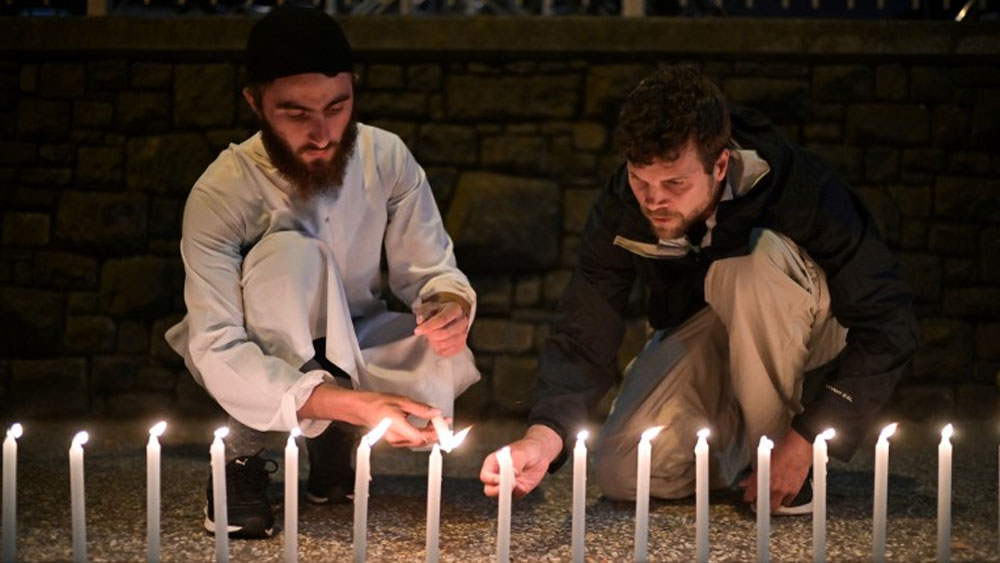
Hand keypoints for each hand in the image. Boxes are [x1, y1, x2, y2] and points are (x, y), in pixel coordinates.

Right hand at [298, 384, 439, 447]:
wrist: (362, 409)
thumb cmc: (378, 403)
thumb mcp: (402, 401)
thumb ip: (420, 409)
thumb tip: (436, 413)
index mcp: (397, 427)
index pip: (421, 437)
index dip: (435, 433)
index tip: (445, 425)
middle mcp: (395, 438)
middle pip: (421, 441)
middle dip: (435, 433)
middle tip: (444, 423)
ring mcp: (395, 441)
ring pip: (417, 441)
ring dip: (429, 433)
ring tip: (437, 423)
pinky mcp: (395, 440)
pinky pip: (412, 440)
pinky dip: (422, 433)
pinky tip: (426, 426)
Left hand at [414, 296, 469, 357]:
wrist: (450, 317)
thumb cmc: (439, 312)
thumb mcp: (429, 307)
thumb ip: (423, 312)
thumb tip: (420, 320)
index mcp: (455, 309)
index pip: (442, 319)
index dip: (428, 326)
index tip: (417, 331)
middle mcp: (462, 322)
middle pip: (444, 333)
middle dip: (430, 335)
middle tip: (425, 333)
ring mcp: (463, 334)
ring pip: (444, 344)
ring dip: (433, 343)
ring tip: (430, 337)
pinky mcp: (461, 345)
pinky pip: (446, 352)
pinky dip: (437, 349)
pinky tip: (436, 342)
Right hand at [480, 424, 563, 498]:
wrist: (539, 453)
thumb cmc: (527, 449)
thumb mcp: (521, 453)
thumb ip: (516, 462)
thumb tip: (513, 473)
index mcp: (493, 464)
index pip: (485, 476)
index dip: (491, 479)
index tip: (502, 479)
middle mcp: (497, 475)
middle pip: (489, 489)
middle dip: (497, 491)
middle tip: (509, 486)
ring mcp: (507, 484)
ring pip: (502, 495)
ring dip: (510, 493)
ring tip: (520, 485)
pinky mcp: (517, 489)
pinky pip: (516, 495)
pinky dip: (519, 493)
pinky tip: (524, 487)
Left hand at [740, 428, 812, 510]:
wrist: (798, 448)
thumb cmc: (781, 450)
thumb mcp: (763, 461)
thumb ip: (753, 475)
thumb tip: (745, 482)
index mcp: (760, 478)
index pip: (749, 496)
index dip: (747, 498)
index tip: (748, 498)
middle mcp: (771, 486)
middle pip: (761, 505)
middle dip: (758, 504)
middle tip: (758, 502)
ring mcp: (783, 490)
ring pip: (774, 506)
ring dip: (771, 504)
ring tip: (770, 500)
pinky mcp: (794, 491)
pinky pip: (787, 502)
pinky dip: (784, 500)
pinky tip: (783, 496)